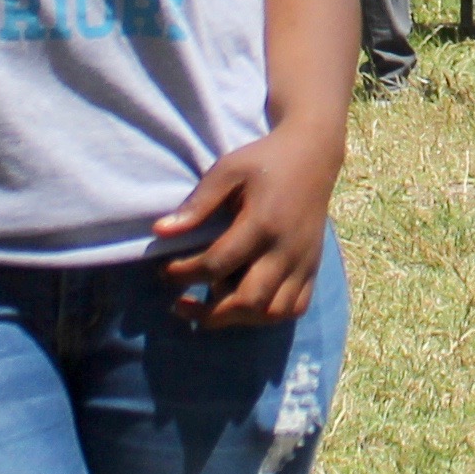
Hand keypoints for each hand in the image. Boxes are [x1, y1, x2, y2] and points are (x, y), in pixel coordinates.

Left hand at [149, 124, 339, 327]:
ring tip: (210, 309)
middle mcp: (286, 249)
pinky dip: (268, 315)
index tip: (165, 271)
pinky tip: (245, 306)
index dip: (184, 274)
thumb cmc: (264, 161)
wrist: (313, 154)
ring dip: (238, 319)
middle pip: (248, 301)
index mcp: (263, 223)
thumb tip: (161, 232)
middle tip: (180, 304)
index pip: (217, 264)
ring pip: (272, 312)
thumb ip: (197, 204)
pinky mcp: (313, 267)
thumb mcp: (228, 170)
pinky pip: (295, 308)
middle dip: (208, 312)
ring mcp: (303, 262)